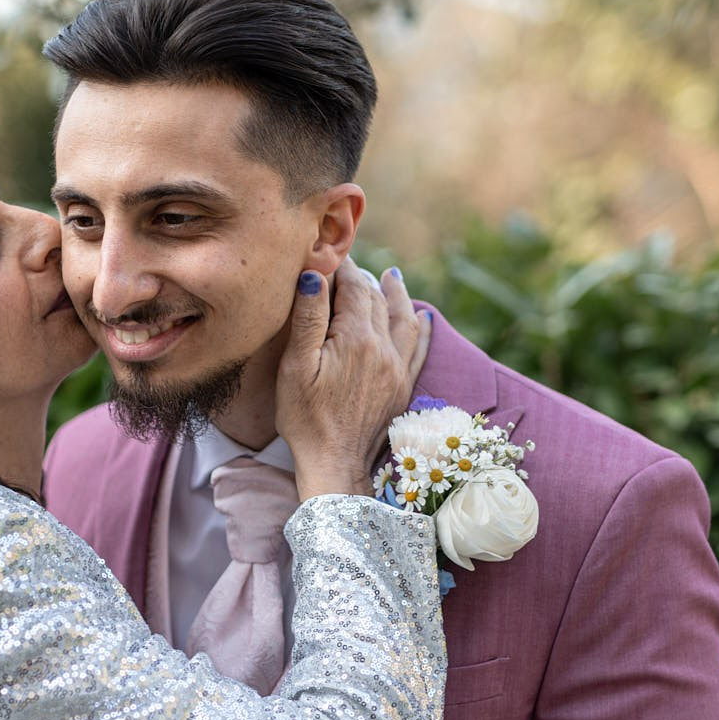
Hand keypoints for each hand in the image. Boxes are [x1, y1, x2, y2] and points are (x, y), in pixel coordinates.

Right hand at [276, 258, 429, 500]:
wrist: (335, 465)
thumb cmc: (305, 419)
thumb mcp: (295, 367)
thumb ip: (307, 319)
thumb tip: (315, 275)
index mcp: (357, 338)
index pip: (353, 287)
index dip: (341, 267)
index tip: (329, 253)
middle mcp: (384, 349)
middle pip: (376, 300)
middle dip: (363, 278)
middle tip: (350, 264)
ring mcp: (397, 369)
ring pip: (402, 319)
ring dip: (397, 294)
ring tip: (392, 276)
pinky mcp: (402, 388)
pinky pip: (419, 349)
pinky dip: (421, 328)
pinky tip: (423, 317)